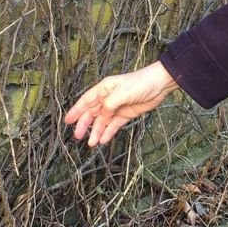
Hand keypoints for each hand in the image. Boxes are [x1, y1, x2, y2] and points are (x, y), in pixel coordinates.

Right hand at [64, 61, 178, 146]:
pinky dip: (108, 132)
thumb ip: (109, 105)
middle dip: (84, 124)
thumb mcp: (122, 93)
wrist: (159, 85)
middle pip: (92, 113)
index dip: (76, 110)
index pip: (86, 101)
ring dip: (96, 131)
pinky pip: (114, 125)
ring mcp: (117, 107)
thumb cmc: (141, 83)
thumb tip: (101, 117)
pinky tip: (103, 140)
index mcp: (104, 89)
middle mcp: (108, 98)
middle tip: (78, 136)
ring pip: (103, 121)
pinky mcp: (126, 114)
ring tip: (91, 143)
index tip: (68, 121)